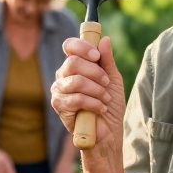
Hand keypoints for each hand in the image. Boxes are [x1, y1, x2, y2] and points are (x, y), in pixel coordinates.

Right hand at [51, 36, 123, 150]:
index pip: (69, 46)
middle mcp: (63, 75)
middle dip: (95, 72)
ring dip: (97, 90)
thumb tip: (104, 39)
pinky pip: (76, 98)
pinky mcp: (59, 106)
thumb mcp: (113, 79)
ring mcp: (59, 90)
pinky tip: (100, 109)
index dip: (83, 47)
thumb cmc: (110, 105)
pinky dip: (94, 103)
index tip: (97, 56)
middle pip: (72, 62)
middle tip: (107, 83)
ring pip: (76, 80)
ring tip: (105, 99)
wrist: (109, 132)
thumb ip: (107, 60)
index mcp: (75, 65)